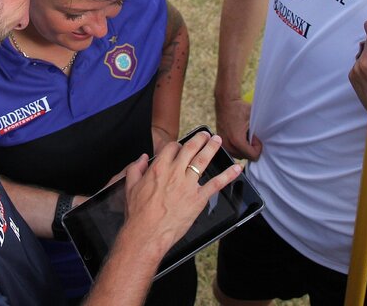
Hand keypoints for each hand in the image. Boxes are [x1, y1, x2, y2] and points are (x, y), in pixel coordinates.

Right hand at [119, 132, 242, 255]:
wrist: (147, 233)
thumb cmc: (138, 213)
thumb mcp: (130, 186)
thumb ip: (135, 169)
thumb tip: (142, 159)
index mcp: (159, 168)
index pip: (172, 148)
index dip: (177, 145)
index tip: (180, 146)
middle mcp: (175, 172)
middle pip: (190, 148)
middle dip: (199, 138)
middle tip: (205, 134)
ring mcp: (188, 184)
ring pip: (203, 160)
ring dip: (212, 148)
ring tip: (217, 141)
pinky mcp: (198, 198)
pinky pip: (216, 183)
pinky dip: (228, 175)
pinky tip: (236, 168)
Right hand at [214, 96, 261, 160]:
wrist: (225, 102)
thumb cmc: (240, 108)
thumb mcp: (253, 119)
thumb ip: (259, 133)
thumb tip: (268, 143)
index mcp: (237, 140)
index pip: (253, 156)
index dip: (258, 148)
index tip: (256, 138)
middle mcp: (228, 145)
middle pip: (246, 157)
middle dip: (251, 148)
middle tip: (251, 135)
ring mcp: (223, 145)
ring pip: (239, 155)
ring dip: (244, 148)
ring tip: (244, 135)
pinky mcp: (220, 142)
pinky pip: (232, 151)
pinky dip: (238, 147)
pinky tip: (239, 136)